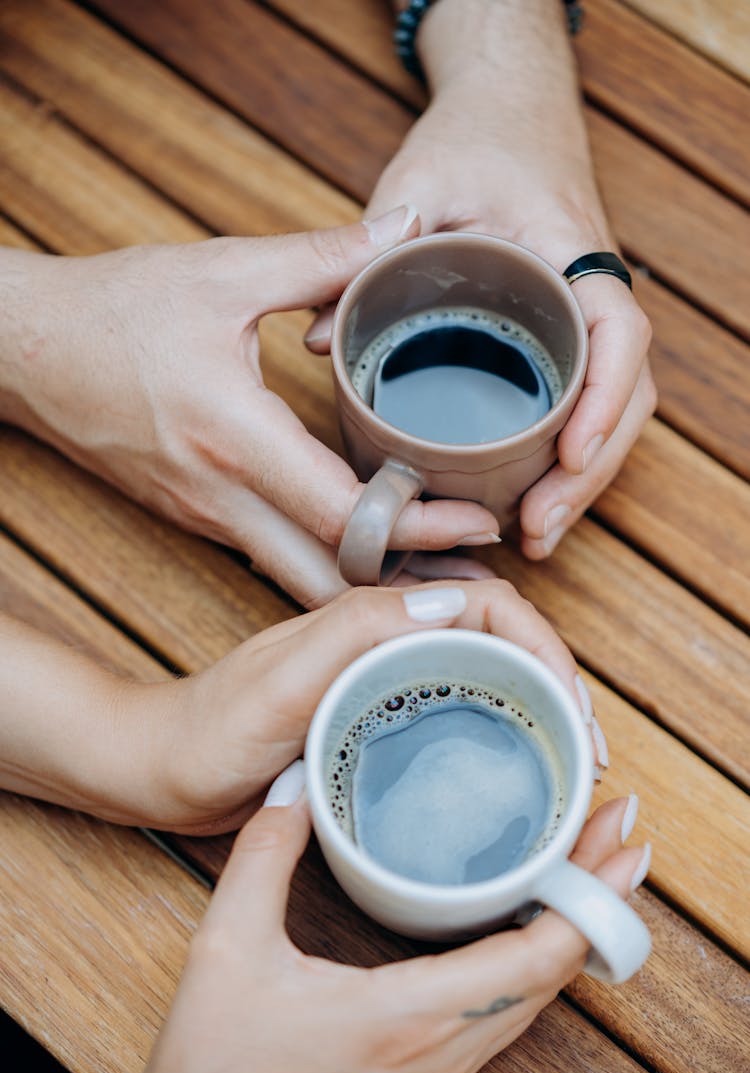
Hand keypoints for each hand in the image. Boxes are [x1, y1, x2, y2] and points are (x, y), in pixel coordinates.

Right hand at [0, 212, 499, 609]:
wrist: (24, 351)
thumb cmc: (114, 310)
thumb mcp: (221, 272)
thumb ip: (323, 256)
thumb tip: (405, 228)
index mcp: (235, 436)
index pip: (344, 513)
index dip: (421, 528)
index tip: (482, 522)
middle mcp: (221, 497)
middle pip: (329, 576)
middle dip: (407, 584)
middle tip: (476, 571)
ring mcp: (205, 517)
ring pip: (300, 579)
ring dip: (370, 581)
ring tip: (440, 566)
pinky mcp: (196, 517)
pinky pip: (274, 557)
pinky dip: (328, 563)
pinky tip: (371, 545)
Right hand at [129, 782, 648, 1072]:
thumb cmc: (214, 1072)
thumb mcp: (227, 950)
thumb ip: (265, 856)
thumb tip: (297, 784)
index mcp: (409, 1018)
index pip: (536, 956)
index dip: (590, 894)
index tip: (619, 835)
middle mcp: (442, 1055)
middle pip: (553, 973)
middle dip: (595, 896)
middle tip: (615, 828)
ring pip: (532, 1001)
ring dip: (567, 930)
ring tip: (584, 866)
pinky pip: (503, 1018)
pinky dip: (533, 963)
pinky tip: (524, 926)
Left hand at [137, 578, 608, 833]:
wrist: (161, 772)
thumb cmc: (209, 728)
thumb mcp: (279, 681)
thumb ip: (354, 631)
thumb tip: (457, 603)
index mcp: (373, 617)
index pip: (486, 606)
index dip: (542, 646)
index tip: (572, 704)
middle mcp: (387, 640)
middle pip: (498, 640)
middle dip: (557, 681)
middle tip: (589, 748)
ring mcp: (383, 680)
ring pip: (484, 676)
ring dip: (536, 709)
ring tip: (571, 763)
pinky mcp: (376, 718)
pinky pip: (454, 713)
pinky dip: (498, 734)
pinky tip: (514, 772)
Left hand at [308, 1, 655, 557]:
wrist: (510, 110)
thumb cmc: (473, 138)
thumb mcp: (420, 182)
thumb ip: (373, 250)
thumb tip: (316, 342)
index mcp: (571, 251)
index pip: (617, 331)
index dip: (602, 398)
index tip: (570, 455)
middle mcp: (590, 293)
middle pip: (622, 394)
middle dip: (588, 472)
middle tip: (536, 529)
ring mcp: (580, 319)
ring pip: (606, 411)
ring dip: (577, 480)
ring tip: (534, 536)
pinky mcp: (561, 336)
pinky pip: (578, 403)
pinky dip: (562, 458)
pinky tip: (527, 501)